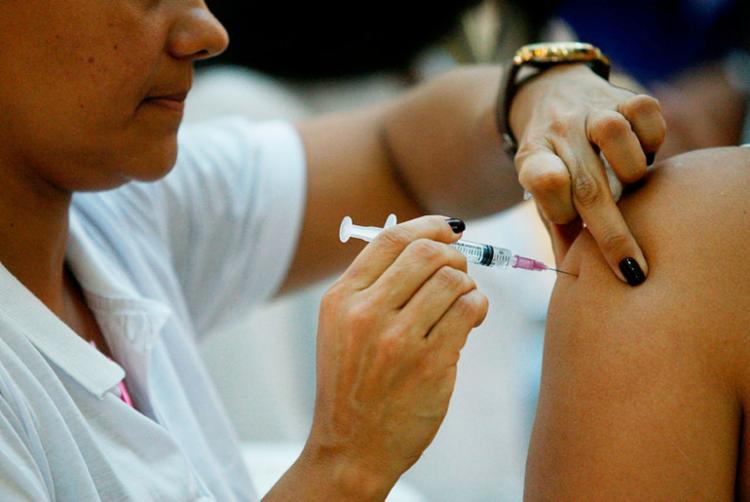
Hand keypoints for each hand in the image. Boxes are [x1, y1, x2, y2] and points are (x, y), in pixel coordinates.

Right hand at [302, 216, 487, 498]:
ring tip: (463, 302)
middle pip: (427, 252)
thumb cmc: (353, 383)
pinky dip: (478, 306)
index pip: (390, 239)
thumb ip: (374, 285)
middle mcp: (365, 314)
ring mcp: (398, 340)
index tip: (451, 227)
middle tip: (459, 271)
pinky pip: (469, 309)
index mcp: (341, 299)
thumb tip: (429, 241)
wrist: (352, 447)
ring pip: (453, 278)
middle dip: (454, 255)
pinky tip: (471, 320)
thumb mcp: (341, 327)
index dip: (429, 225)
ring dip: (468, 284)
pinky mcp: (430, 364)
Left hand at [509, 64, 666, 284]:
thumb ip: (559, 231)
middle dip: (612, 234)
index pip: (542, 183)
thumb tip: (577, 281)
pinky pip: (646, 117)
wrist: (549, 95)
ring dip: (630, 171)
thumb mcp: (541, 194)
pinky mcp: (624, 95)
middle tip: (632, 271)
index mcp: (532, 158)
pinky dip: (652, 139)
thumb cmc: (554, 163)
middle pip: (586, 183)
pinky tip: (641, 150)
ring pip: (615, 137)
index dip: (560, 210)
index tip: (576, 234)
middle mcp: (559, 132)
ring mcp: (590, 110)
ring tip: (628, 183)